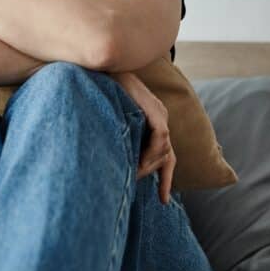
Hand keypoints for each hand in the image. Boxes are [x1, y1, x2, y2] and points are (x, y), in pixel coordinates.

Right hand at [111, 71, 175, 203]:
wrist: (101, 69)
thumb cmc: (101, 94)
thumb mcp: (111, 122)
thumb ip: (118, 139)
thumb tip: (112, 163)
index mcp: (152, 121)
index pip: (166, 155)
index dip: (165, 178)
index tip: (163, 200)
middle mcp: (161, 117)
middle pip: (168, 157)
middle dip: (160, 177)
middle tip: (150, 190)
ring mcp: (160, 113)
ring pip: (165, 150)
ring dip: (150, 166)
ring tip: (132, 172)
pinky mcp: (155, 110)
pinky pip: (161, 138)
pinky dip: (153, 153)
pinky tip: (140, 162)